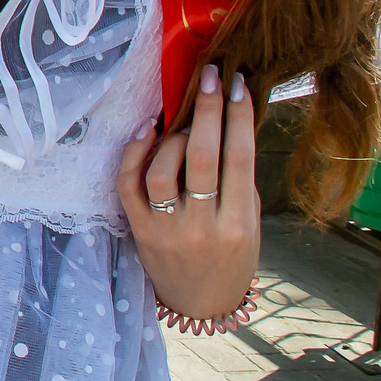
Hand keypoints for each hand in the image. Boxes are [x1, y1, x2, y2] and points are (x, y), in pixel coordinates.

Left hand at [116, 63, 261, 321]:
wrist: (201, 305)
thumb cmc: (232, 258)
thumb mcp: (251, 226)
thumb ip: (240, 182)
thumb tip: (229, 124)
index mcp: (238, 225)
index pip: (239, 158)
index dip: (238, 117)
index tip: (237, 85)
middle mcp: (201, 226)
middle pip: (201, 156)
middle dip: (207, 110)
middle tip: (210, 76)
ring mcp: (166, 229)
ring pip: (162, 169)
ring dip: (172, 136)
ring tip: (181, 124)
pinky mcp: (139, 230)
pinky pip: (129, 184)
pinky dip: (134, 152)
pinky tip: (146, 130)